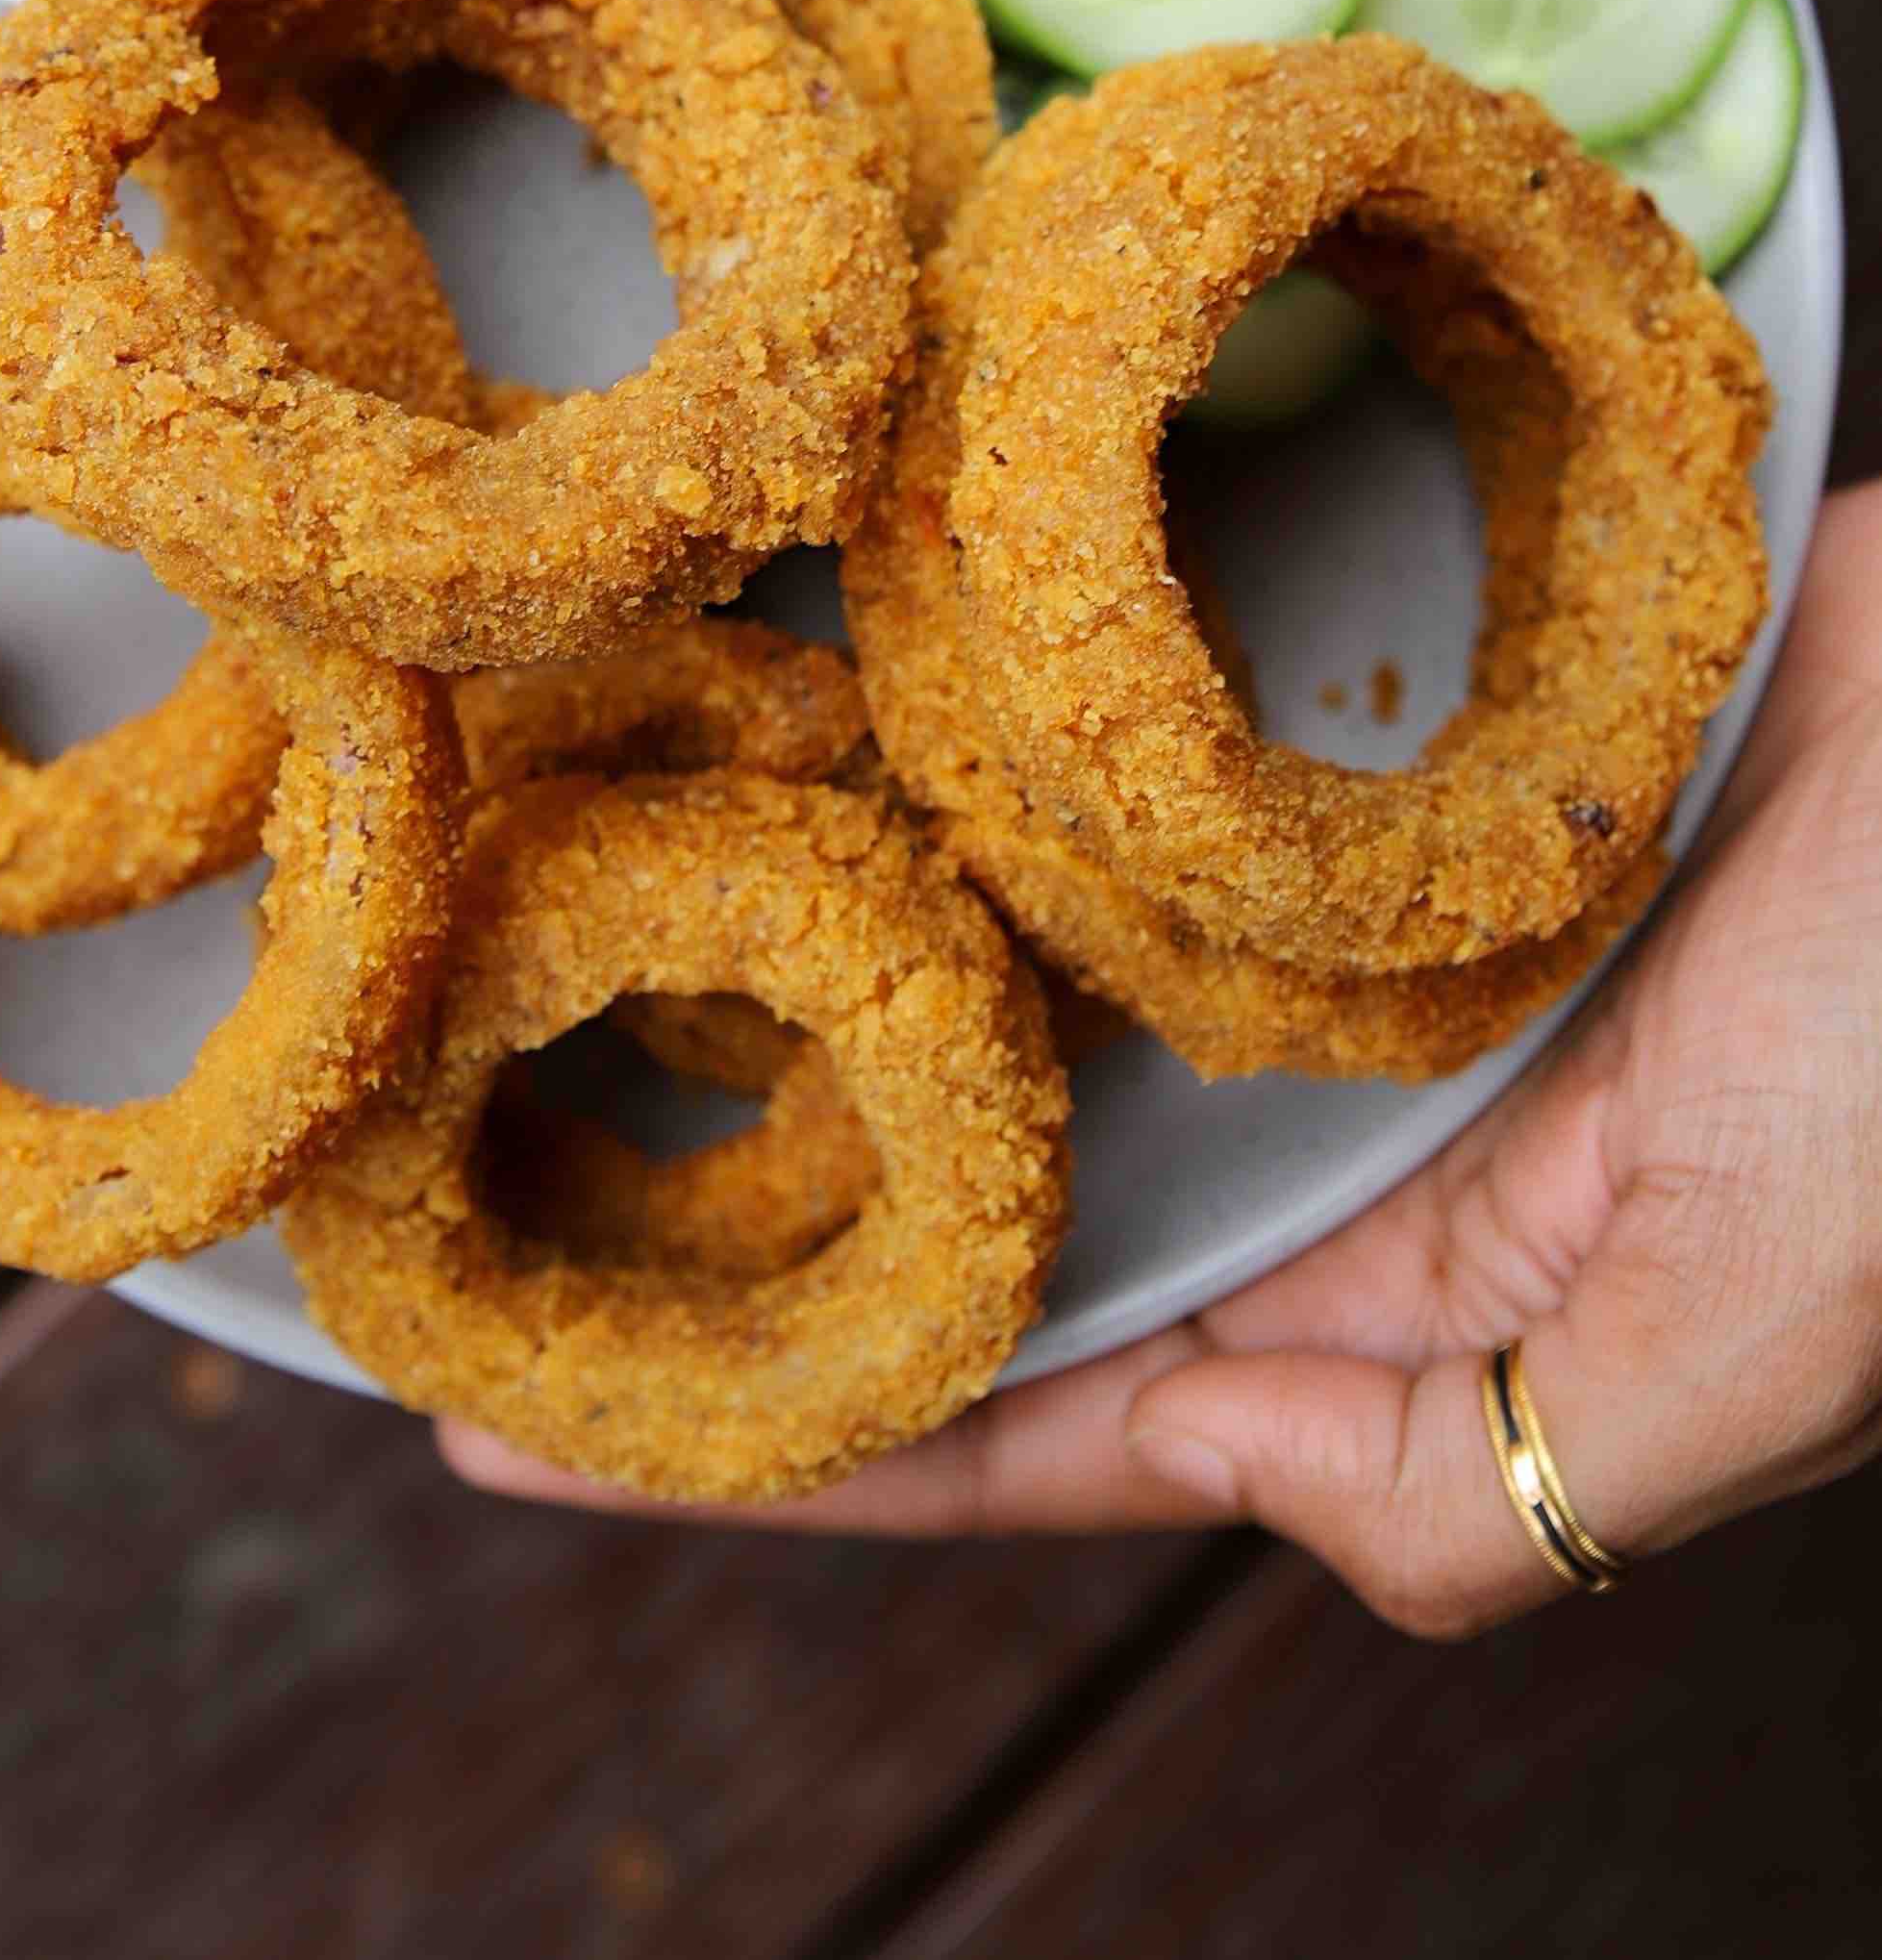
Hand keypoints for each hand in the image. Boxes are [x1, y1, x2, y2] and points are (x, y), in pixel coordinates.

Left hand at [445, 478, 1881, 1635]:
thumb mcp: (1749, 1332)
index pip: (1030, 1408)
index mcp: (1416, 1308)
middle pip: (984, 1206)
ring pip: (1024, 993)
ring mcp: (1336, 943)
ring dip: (830, 986)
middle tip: (466, 1176)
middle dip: (748, 1213)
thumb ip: (1480, 1467)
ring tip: (571, 963)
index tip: (502, 1426)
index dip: (774, 1437)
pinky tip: (803, 748)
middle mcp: (1345, 1137)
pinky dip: (966, 785)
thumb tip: (1207, 1468)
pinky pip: (1109, 794)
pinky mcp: (1352, 761)